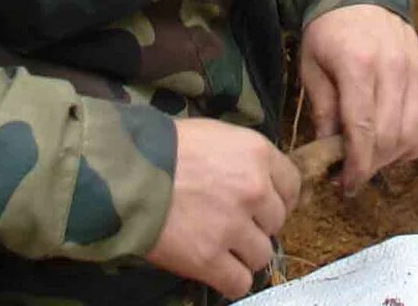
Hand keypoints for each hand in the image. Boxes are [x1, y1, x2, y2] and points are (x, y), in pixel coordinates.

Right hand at [146, 118, 298, 299]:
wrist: (125, 172)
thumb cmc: (165, 146)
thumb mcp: (214, 135)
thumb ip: (243, 158)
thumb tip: (258, 178)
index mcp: (257, 154)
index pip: (292, 185)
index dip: (279, 198)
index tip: (263, 206)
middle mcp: (254, 190)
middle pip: (277, 222)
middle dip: (258, 225)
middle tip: (232, 222)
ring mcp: (233, 227)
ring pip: (262, 255)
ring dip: (244, 254)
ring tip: (220, 245)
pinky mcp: (209, 259)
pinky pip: (240, 282)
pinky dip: (230, 279)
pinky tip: (216, 268)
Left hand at [298, 3, 417, 194]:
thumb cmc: (329, 31)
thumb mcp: (312, 65)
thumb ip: (323, 108)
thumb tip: (330, 152)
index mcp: (359, 65)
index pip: (364, 129)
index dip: (356, 166)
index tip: (344, 186)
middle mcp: (394, 68)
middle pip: (390, 137)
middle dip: (371, 166)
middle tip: (351, 175)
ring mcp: (417, 71)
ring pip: (414, 134)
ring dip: (392, 159)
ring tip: (371, 161)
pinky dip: (415, 145)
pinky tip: (395, 149)